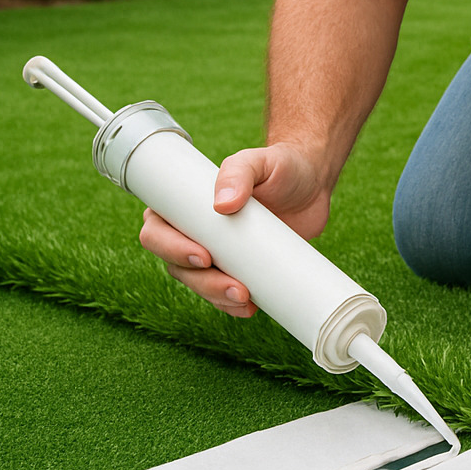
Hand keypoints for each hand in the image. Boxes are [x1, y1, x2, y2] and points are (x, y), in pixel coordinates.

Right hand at [138, 142, 332, 317]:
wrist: (312, 185)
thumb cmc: (279, 166)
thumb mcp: (259, 161)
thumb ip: (239, 172)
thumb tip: (221, 204)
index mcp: (183, 203)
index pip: (157, 230)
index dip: (171, 248)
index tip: (205, 256)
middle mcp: (193, 230)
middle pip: (177, 265)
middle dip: (202, 282)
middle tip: (236, 287)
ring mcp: (215, 251)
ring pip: (199, 284)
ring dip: (217, 297)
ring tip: (246, 299)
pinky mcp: (238, 267)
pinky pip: (224, 293)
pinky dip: (232, 305)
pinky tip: (249, 309)